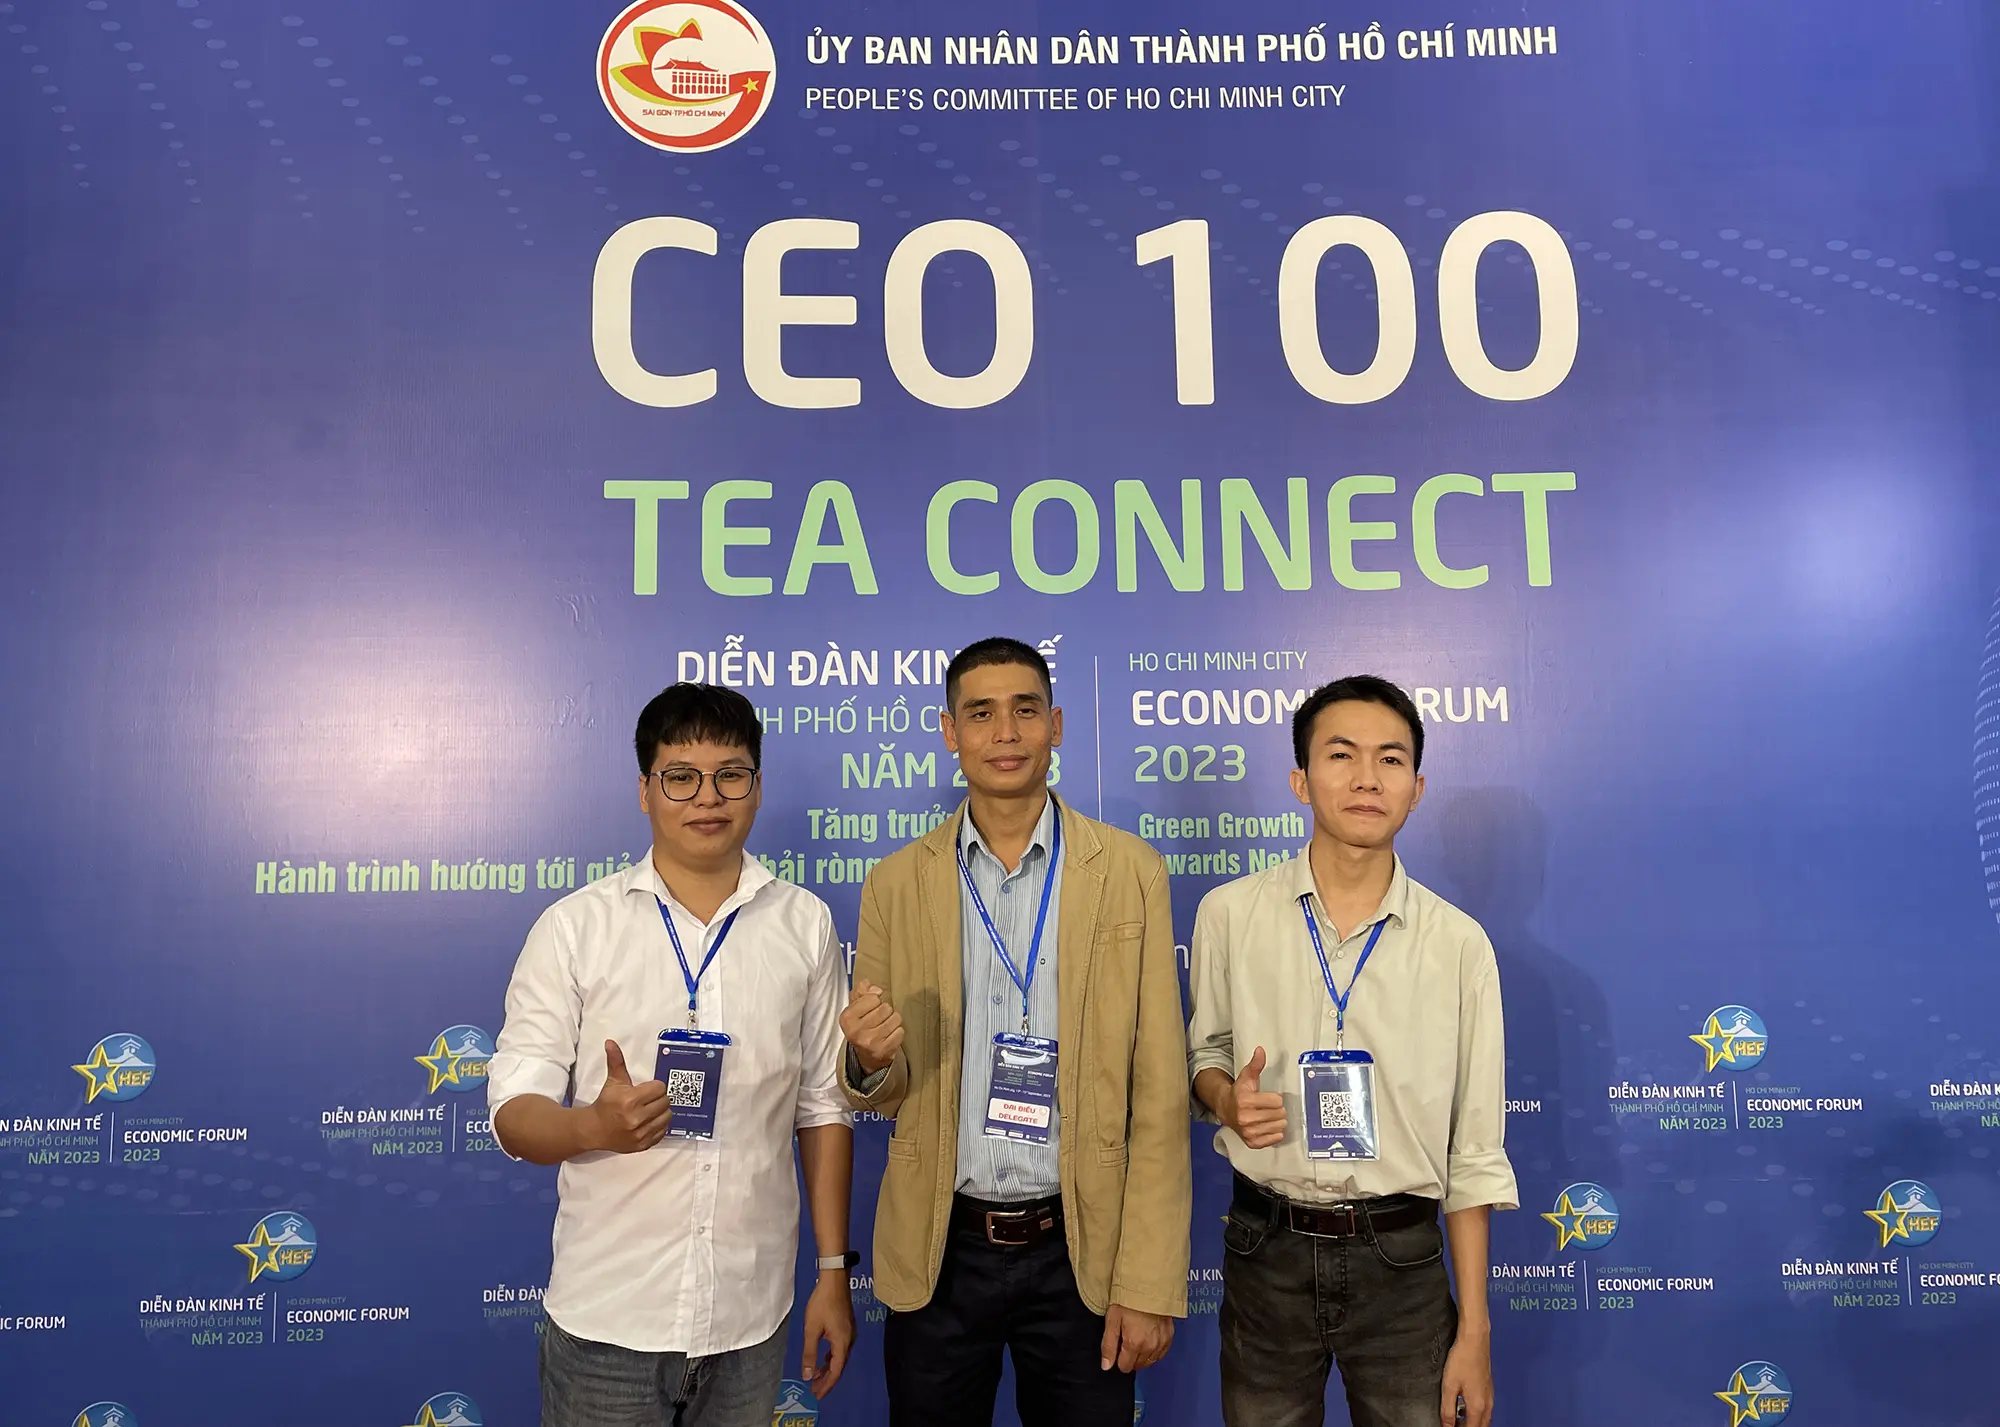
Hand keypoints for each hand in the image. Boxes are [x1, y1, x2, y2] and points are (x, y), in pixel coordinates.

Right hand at [586, 1040, 670, 1152]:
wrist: (594, 1129)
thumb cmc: (606, 1103)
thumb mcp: (612, 1081)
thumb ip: (616, 1061)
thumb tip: (611, 1042)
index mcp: (630, 1100)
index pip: (659, 1088)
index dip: (655, 1087)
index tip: (647, 1089)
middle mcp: (637, 1118)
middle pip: (665, 1102)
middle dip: (658, 1099)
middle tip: (649, 1099)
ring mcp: (640, 1133)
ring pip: (667, 1117)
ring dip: (661, 1112)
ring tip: (651, 1110)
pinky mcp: (642, 1144)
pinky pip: (662, 1132)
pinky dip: (659, 1126)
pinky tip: (650, 1121)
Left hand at [801, 1268, 854, 1396]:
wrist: (834, 1280)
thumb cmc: (822, 1304)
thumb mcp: (812, 1330)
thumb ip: (810, 1354)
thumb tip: (808, 1375)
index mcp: (842, 1343)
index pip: (836, 1370)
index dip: (827, 1385)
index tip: (817, 1395)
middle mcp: (849, 1340)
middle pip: (839, 1366)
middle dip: (827, 1379)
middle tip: (814, 1390)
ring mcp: (849, 1333)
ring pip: (839, 1357)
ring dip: (828, 1368)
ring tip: (816, 1377)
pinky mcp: (846, 1326)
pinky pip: (839, 1348)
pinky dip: (830, 1357)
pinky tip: (823, 1359)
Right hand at [840, 978, 904, 1074]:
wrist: (865, 1057)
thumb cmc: (861, 1027)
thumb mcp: (855, 1008)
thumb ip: (861, 992)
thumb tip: (875, 988)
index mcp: (847, 1018)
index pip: (873, 997)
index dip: (875, 1001)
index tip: (870, 1009)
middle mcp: (857, 1031)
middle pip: (886, 1008)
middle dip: (885, 1011)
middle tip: (879, 1020)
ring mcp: (871, 1042)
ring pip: (895, 1018)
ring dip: (893, 1021)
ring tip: (885, 1027)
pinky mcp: (884, 1050)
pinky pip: (900, 1031)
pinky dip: (897, 1032)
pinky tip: (889, 1036)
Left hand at [1100, 1304, 1172, 1373]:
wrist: (1149, 1284)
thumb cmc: (1128, 1299)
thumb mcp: (1112, 1320)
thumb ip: (1108, 1346)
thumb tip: (1106, 1366)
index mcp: (1134, 1344)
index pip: (1125, 1367)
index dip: (1118, 1359)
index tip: (1118, 1347)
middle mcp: (1150, 1347)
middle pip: (1138, 1365)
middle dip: (1130, 1357)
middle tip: (1126, 1338)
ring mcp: (1162, 1342)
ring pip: (1150, 1361)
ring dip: (1142, 1355)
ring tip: (1138, 1337)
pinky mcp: (1170, 1336)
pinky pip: (1161, 1353)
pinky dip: (1154, 1350)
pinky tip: (1149, 1339)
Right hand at [1227, 1047, 1286, 1148]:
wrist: (1225, 1110)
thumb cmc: (1239, 1093)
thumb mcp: (1246, 1077)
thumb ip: (1255, 1064)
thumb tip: (1260, 1050)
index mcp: (1245, 1101)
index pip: (1277, 1101)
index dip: (1275, 1098)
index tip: (1268, 1097)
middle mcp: (1246, 1118)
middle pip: (1280, 1114)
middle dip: (1277, 1110)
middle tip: (1268, 1107)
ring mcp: (1249, 1132)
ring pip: (1279, 1126)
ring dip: (1277, 1121)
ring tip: (1268, 1116)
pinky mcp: (1252, 1143)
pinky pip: (1275, 1139)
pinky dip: (1274, 1133)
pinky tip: (1267, 1126)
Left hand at [1440, 1328, 1492, 1426]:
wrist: (1475, 1340)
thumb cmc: (1461, 1360)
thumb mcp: (1449, 1386)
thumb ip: (1448, 1409)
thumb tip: (1447, 1426)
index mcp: (1477, 1407)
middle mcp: (1487, 1404)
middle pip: (1480, 1426)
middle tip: (1454, 1425)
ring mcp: (1490, 1396)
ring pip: (1485, 1419)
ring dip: (1473, 1422)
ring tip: (1458, 1420)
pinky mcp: (1489, 1388)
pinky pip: (1486, 1409)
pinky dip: (1477, 1414)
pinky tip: (1465, 1408)